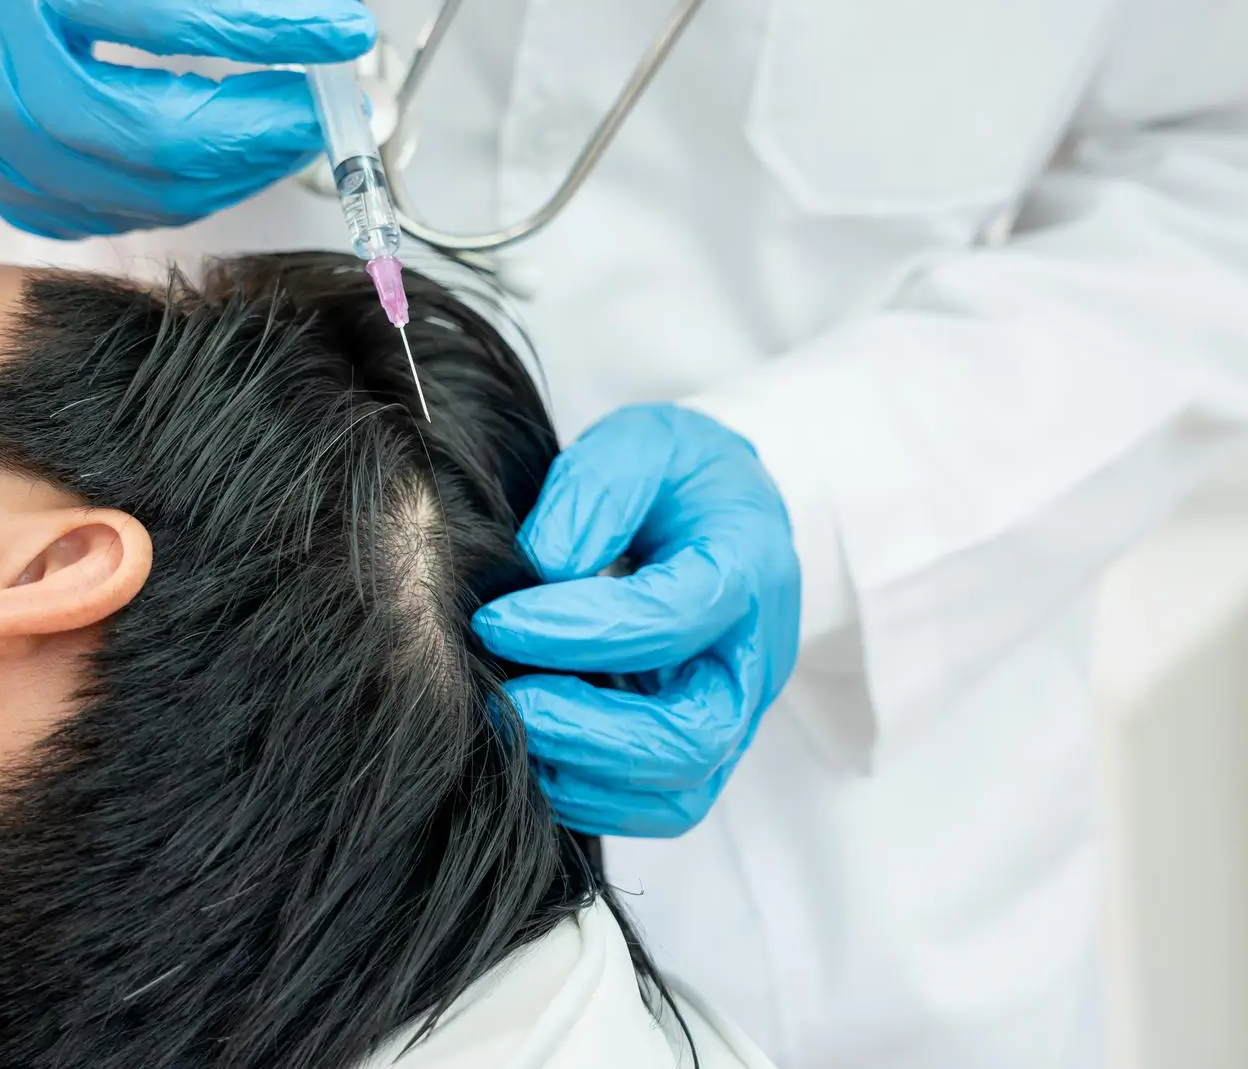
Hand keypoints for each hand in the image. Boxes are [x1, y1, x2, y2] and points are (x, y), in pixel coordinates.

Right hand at [0, 0, 375, 237]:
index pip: (166, 11)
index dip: (270, 25)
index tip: (347, 26)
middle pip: (160, 132)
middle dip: (268, 125)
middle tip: (333, 98)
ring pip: (155, 190)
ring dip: (248, 163)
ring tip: (295, 118)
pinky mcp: (15, 204)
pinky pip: (133, 215)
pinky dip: (202, 187)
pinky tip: (233, 150)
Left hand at [473, 404, 801, 836]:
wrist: (723, 509)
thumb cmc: (680, 476)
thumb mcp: (644, 442)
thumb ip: (600, 491)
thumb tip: (543, 565)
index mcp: (748, 568)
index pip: (673, 620)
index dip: (579, 629)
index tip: (496, 618)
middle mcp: (752, 658)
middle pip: (695, 737)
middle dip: (591, 733)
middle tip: (506, 701)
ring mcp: (732, 712)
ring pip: (679, 794)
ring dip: (584, 777)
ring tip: (509, 730)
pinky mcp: (700, 745)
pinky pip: (657, 805)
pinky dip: (590, 794)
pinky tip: (532, 748)